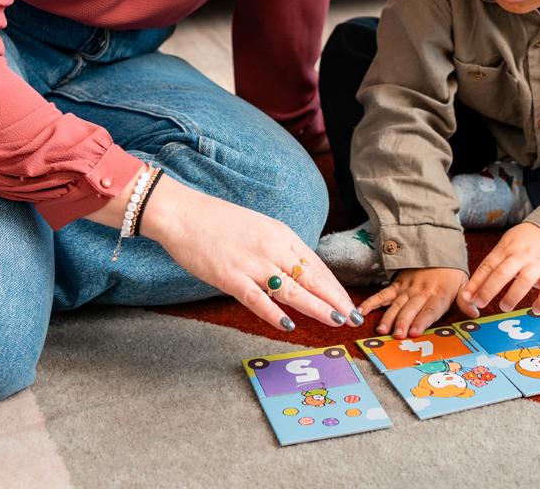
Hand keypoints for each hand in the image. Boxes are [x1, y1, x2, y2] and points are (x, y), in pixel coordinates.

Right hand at [138, 177, 358, 332]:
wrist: (184, 213)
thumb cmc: (218, 222)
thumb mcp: (258, 228)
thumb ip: (278, 249)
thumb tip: (297, 271)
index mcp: (281, 234)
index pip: (316, 264)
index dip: (335, 286)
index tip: (349, 302)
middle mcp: (272, 247)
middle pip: (312, 277)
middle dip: (336, 299)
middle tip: (355, 318)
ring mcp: (252, 263)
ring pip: (292, 289)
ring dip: (317, 307)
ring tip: (336, 321)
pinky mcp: (230, 277)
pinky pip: (257, 298)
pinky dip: (274, 313)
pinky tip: (289, 325)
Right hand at [356, 267, 466, 338]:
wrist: (438, 249)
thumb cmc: (451, 273)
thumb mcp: (463, 284)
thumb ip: (466, 301)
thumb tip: (475, 313)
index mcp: (439, 294)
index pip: (430, 309)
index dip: (422, 320)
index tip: (415, 331)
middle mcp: (422, 292)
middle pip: (411, 309)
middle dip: (404, 322)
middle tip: (397, 335)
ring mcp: (407, 288)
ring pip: (397, 303)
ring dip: (389, 316)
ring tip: (382, 329)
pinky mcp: (398, 284)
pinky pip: (383, 293)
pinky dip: (372, 302)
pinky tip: (362, 311)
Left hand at [456, 222, 539, 316]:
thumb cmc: (524, 241)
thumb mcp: (506, 245)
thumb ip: (493, 265)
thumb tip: (474, 290)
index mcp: (506, 249)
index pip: (487, 266)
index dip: (475, 282)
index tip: (466, 297)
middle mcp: (521, 256)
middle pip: (502, 273)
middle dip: (489, 290)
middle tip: (480, 303)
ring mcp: (537, 264)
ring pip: (524, 280)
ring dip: (513, 296)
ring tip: (504, 307)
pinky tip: (535, 310)